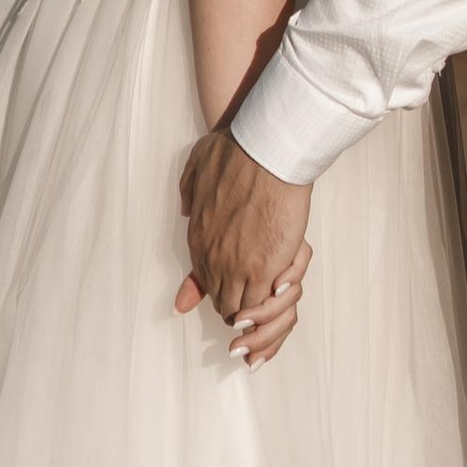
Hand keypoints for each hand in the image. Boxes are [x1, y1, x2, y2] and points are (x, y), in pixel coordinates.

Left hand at [178, 126, 313, 366]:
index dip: (221, 290)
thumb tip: (185, 209)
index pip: (204, 280)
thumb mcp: (196, 165)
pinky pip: (263, 307)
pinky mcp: (264, 272)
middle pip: (222, 304)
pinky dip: (272, 307)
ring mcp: (237, 268)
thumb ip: (188, 190)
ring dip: (257, 313)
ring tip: (271, 307)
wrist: (265, 153)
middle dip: (238, 310)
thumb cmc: (235, 152)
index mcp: (197, 238)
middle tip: (256, 309)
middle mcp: (213, 259)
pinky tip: (281, 294)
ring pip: (242, 312)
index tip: (236, 294)